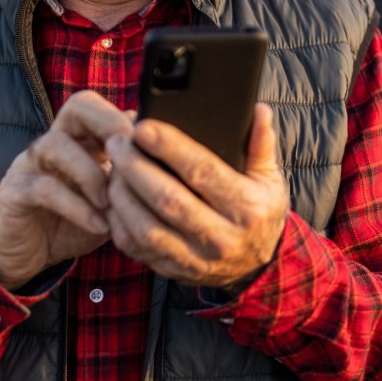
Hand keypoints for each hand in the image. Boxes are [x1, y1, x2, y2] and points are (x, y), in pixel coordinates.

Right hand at [0, 90, 131, 290]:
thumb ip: (131, 180)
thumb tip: (165, 157)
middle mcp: (54, 142)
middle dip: (109, 124)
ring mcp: (30, 163)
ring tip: (112, 202)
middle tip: (130, 156)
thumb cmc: (74, 223)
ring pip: (56, 144)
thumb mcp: (112, 202)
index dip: (127, 119)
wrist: (29, 256)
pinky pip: (44, 188)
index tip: (151, 147)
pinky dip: (77, 207)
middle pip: (78, 106)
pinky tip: (99, 224)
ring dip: (91, 173)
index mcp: (80, 139)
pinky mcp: (14, 192)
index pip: (102, 107)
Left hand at [104, 103, 289, 287]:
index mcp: (246, 208)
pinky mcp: (172, 270)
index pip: (203, 172)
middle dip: (135, 167)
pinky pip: (136, 247)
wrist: (256, 267)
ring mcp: (195, 259)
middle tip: (117, 141)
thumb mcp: (270, 179)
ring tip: (112, 167)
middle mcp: (221, 237)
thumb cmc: (259, 213)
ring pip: (146, 227)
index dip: (170, 147)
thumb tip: (258, 110)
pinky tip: (114, 197)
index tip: (143, 127)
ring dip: (122, 195)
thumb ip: (261, 144)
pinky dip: (119, 221)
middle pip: (167, 199)